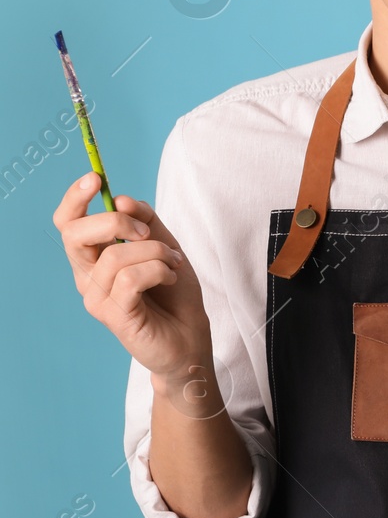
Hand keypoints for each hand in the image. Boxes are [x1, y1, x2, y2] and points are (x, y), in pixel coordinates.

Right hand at [52, 172, 212, 384]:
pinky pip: (130, 278)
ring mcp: (96, 298)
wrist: (191, 339)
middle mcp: (87, 277)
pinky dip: (158, 270)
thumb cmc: (174, 294)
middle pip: (74, 234)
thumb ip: (146, 220)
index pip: (68, 223)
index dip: (74, 198)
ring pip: (114, 254)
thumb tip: (121, 199)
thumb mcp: (165, 246)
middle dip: (114, 222)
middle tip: (147, 232)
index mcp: (94, 258)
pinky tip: (170, 277)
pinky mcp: (113, 315)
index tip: (95, 178)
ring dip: (154, 250)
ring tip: (173, 263)